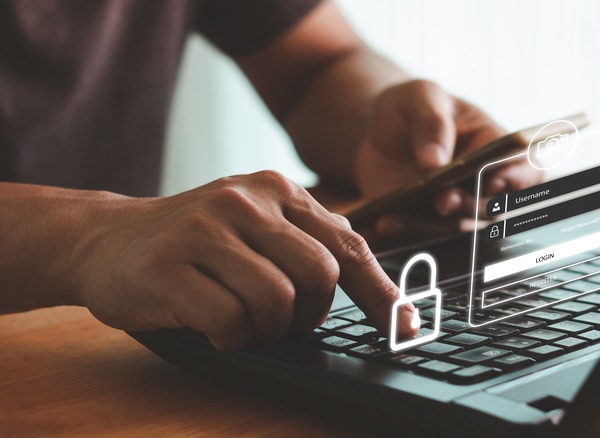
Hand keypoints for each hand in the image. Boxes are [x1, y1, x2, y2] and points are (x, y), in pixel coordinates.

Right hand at [74, 171, 416, 349]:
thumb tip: (374, 283)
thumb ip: (307, 241)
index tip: (403, 328)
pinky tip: (210, 324)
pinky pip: (231, 322)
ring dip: (267, 328)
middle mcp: (245, 201)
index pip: (349, 246)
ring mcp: (206, 231)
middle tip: (283, 320)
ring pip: (278, 301)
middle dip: (310, 315)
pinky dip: (230, 337)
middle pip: (321, 277)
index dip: (381, 294)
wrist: (106, 238)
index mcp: (277, 190)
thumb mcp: (255, 223)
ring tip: (241, 318)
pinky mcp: (171, 267)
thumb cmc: (195, 240)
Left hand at [355, 80, 541, 240]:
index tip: (494, 181)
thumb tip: (435, 161)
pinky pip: (421, 234)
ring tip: (395, 217)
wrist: (380, 129)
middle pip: (490, 205)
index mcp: (494, 146)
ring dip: (429, 226)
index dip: (515, 178)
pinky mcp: (427, 221)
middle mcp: (482, 183)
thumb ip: (432, 122)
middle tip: (444, 201)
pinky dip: (403, 232)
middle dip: (468, 206)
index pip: (523, 167)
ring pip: (453, 227)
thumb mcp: (420, 96)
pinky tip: (382, 224)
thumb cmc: (413, 105)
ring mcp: (455, 206)